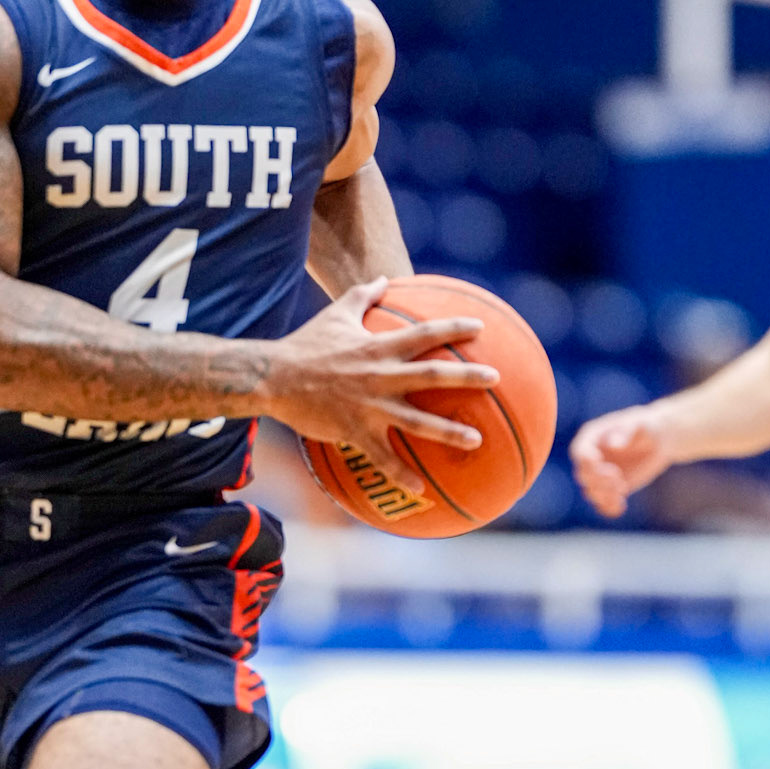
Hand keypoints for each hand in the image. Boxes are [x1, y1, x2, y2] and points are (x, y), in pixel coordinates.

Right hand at [263, 278, 498, 493]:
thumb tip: (383, 277)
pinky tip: (421, 491)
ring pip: (417, 421)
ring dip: (449, 431)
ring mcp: (370, 406)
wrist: (273, 378)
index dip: (453, 328)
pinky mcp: (355, 431)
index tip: (481, 328)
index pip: (425, 333)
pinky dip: (401, 476)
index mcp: (379, 347)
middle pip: (433, 375)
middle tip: (496, 378)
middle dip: (467, 376)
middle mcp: (381, 376)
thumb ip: (363, 295)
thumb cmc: (305, 345)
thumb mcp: (336, 314)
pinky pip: (383, 458)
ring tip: (477, 439)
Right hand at [570, 404, 675, 517]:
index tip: (611, 469)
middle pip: (583, 475)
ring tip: (623, 489)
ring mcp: (599, 474)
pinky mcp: (610, 488)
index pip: (580, 454)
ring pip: (590, 492)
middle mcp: (590, 458)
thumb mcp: (640, 425)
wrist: (657, 441)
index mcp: (591, 438)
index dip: (590, 465)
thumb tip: (613, 444)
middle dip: (599, 481)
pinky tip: (621, 507)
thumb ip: (626, 432)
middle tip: (620, 481)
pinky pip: (602, 504)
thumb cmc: (647, 427)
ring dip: (604, 495)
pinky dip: (608, 508)